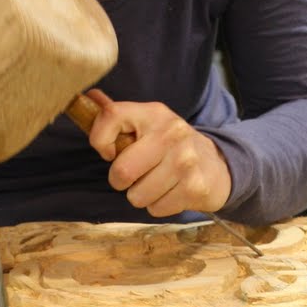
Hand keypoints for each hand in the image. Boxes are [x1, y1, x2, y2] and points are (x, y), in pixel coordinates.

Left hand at [82, 89, 231, 215]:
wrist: (217, 165)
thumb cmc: (171, 147)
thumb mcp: (148, 123)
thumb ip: (117, 115)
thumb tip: (88, 97)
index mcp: (154, 113)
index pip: (111, 116)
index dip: (99, 140)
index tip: (109, 152)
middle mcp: (171, 133)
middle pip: (121, 171)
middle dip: (120, 181)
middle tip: (134, 176)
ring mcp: (185, 161)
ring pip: (137, 196)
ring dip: (141, 196)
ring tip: (156, 184)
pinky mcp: (194, 187)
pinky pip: (156, 209)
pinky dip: (158, 206)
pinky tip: (171, 192)